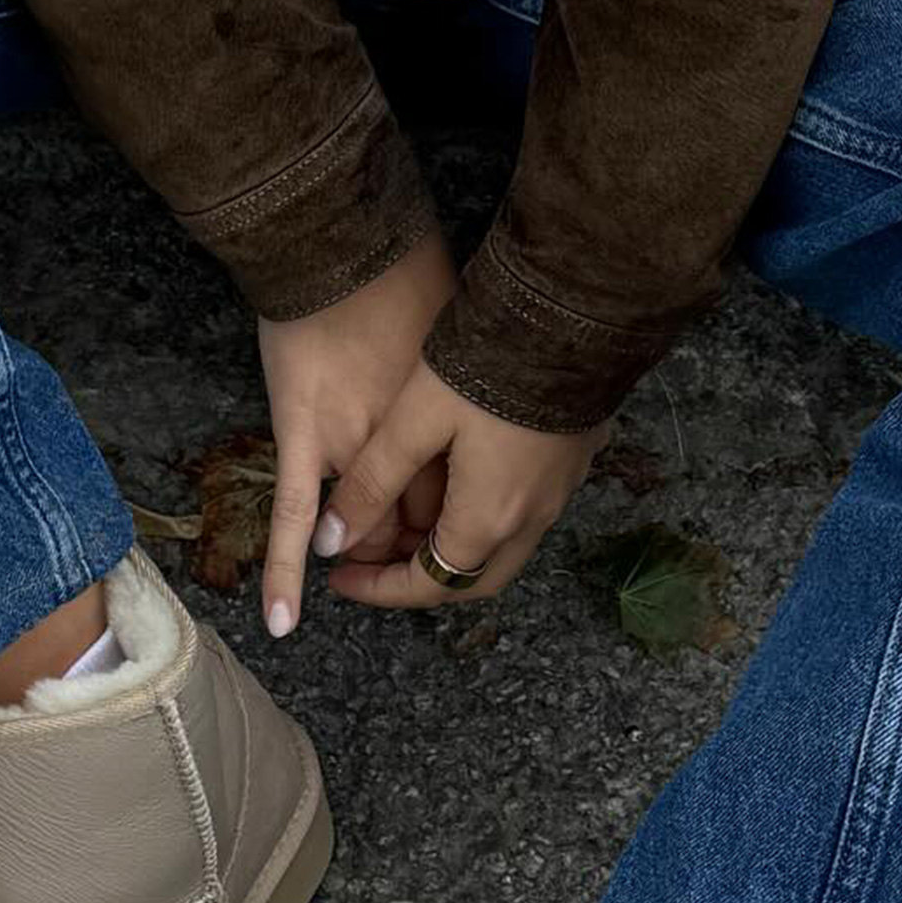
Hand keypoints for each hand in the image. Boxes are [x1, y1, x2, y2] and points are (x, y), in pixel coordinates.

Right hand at [257, 229, 456, 636]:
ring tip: (350, 556)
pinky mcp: (302, 439)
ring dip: (356, 547)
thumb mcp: (462, 339)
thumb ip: (464, 391)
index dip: (444, 518)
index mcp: (451, 424)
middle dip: (403, 537)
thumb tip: (473, 415)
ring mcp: (352, 446)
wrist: (340, 242)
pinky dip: (286, 572)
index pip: (455, 501)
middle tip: (392, 535)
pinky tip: (284, 622)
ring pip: (359, 528)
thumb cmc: (407, 271)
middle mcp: (408, 445)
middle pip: (410, 522)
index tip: (437, 520)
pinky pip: (292, 521)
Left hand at [319, 365, 605, 608]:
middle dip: (417, 580)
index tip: (339, 577)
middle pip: (469, 580)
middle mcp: (531, 519)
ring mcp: (558, 492)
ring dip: (450, 550)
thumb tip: (330, 541)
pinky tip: (452, 485)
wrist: (568, 313)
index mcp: (488, 519)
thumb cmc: (486, 364)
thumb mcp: (413, 421)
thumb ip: (372, 484)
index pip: (427, 584)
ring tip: (404, 522)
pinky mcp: (571, 461)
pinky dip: (482, 521)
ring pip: (499, 551)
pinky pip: (523, 515)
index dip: (379, 589)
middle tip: (372, 560)